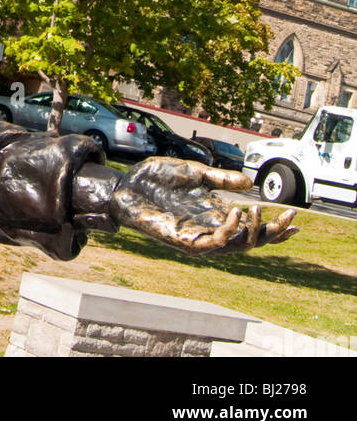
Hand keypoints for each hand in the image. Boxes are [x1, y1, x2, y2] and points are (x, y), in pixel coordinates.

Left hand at [109, 156, 296, 252]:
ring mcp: (198, 237)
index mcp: (214, 214)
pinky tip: (232, 212)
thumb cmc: (155, 179)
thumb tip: (249, 183)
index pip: (250, 227)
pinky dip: (227, 231)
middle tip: (287, 218)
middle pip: (249, 242)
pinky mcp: (184, 241)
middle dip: (272, 233)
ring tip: (253, 208)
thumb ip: (220, 179)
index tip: (295, 220)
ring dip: (250, 231)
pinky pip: (213, 244)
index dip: (273, 227)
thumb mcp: (194, 172)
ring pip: (235, 247)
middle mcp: (210, 228)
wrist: (126, 184)